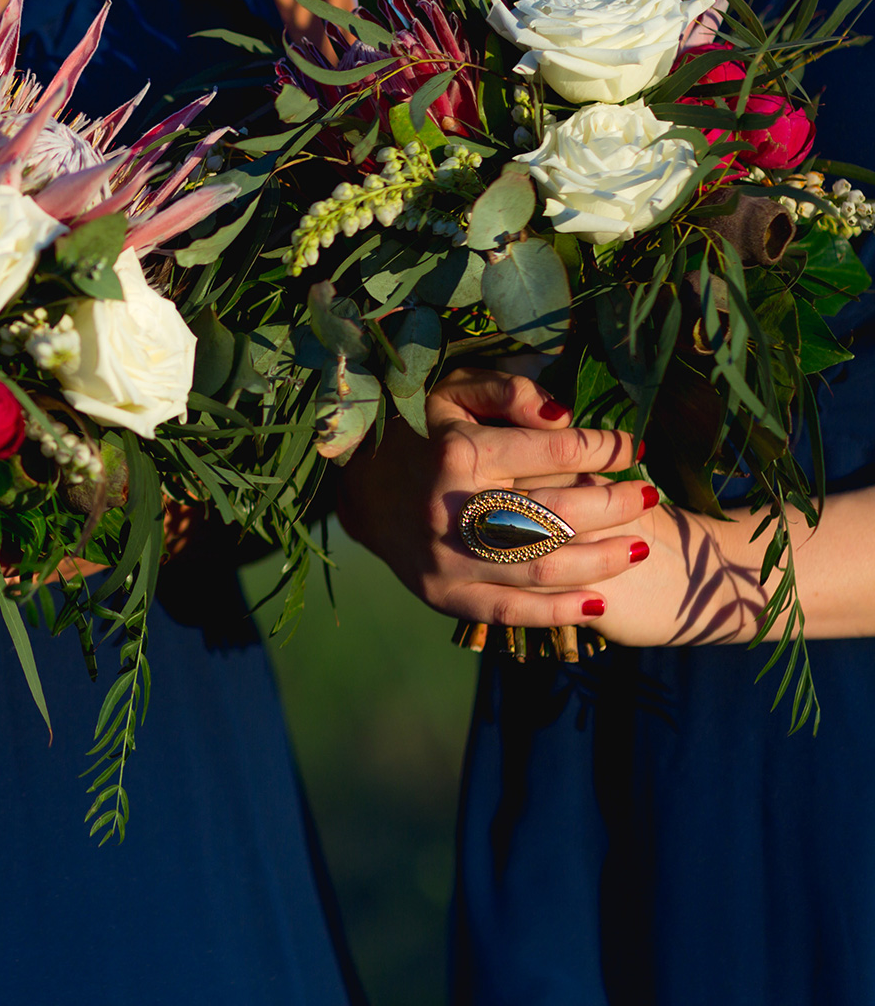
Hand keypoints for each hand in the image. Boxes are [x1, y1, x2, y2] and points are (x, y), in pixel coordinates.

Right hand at [339, 367, 648, 629]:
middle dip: (616, 504)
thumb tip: (566, 415)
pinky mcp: (442, 594)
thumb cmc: (417, 433)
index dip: (607, 448)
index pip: (557, 451)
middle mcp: (453, 509)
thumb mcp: (453, 393)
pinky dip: (556, 612)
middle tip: (649, 495)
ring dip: (600, 560)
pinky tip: (596, 603)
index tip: (635, 447)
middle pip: (559, 512)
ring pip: (543, 566)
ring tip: (638, 546)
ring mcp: (447, 558)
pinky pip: (508, 611)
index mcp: (460, 453)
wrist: (356, 488)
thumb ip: (509, 393)